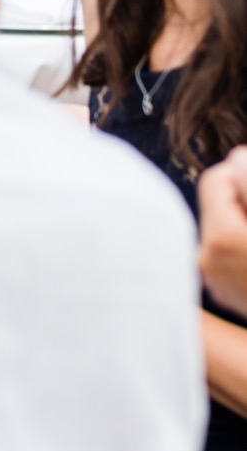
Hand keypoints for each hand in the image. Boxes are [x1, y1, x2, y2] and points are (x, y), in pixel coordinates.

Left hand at [199, 147, 246, 316]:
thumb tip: (236, 158)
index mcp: (221, 238)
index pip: (215, 181)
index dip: (241, 173)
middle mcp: (207, 261)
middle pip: (216, 205)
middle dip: (243, 199)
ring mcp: (215, 280)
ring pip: (222, 228)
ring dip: (243, 221)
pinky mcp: (225, 292)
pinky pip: (226, 252)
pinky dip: (242, 243)